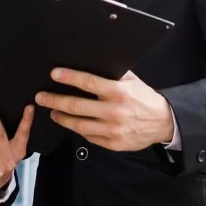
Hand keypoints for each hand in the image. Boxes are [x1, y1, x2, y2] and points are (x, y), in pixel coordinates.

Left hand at [35, 69, 173, 151]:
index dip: (69, 78)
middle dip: (55, 101)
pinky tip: (71, 123)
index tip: (54, 74)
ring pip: (80, 125)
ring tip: (52, 112)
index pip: (89, 83)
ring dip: (63, 118)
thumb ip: (114, 74)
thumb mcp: (133, 81)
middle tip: (40, 97)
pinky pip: (90, 138)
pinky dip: (79, 130)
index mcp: (119, 92)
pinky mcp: (113, 144)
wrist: (164, 123)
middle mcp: (114, 112)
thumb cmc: (145, 98)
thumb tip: (92, 62)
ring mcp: (113, 131)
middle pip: (78, 107)